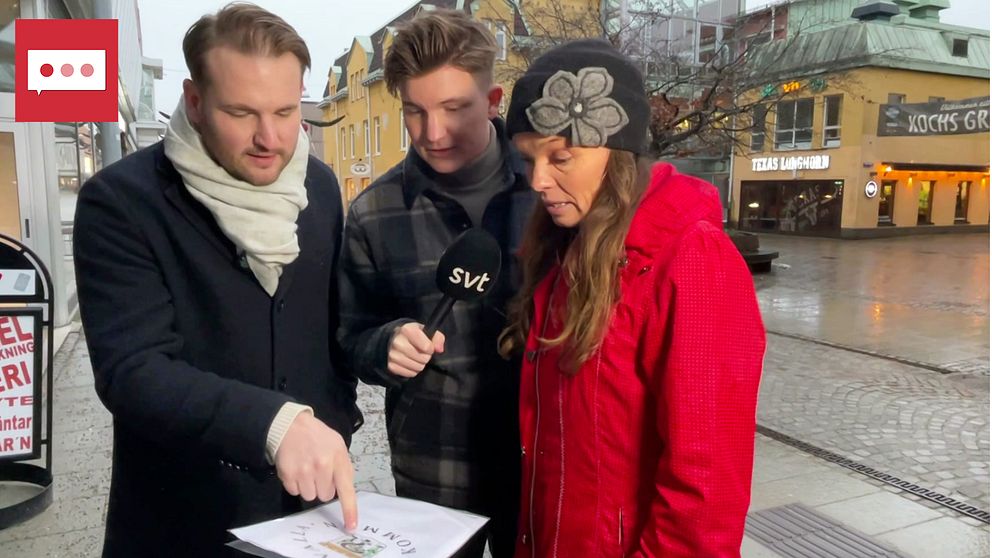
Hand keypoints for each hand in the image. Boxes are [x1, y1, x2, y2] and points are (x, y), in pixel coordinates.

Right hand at [275, 413, 357, 530]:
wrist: (290, 425)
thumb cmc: (317, 437)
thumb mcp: (337, 445)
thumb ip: (343, 467)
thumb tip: (343, 490)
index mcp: (338, 458)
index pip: (346, 490)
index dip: (349, 510)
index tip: (351, 527)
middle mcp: (322, 467)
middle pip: (325, 496)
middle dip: (323, 487)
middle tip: (319, 471)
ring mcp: (303, 472)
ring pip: (309, 496)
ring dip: (309, 486)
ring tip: (306, 469)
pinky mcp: (288, 475)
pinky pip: (295, 492)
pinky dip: (296, 484)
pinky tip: (296, 469)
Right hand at [387, 322, 444, 377]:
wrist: (394, 338)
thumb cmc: (413, 335)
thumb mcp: (426, 331)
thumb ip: (437, 338)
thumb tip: (439, 349)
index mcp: (407, 330)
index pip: (427, 347)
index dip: (431, 348)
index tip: (427, 345)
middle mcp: (398, 342)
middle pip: (423, 359)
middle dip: (426, 357)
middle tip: (421, 352)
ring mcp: (392, 355)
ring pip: (417, 368)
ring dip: (420, 364)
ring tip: (416, 357)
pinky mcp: (391, 366)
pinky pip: (410, 374)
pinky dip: (412, 370)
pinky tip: (410, 363)